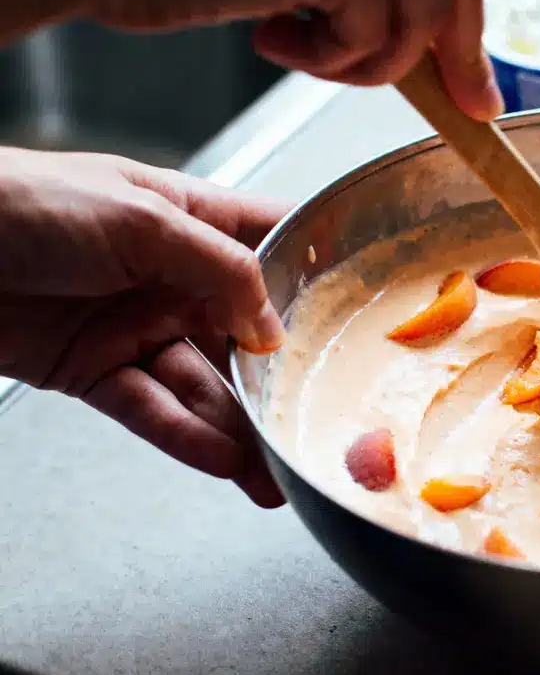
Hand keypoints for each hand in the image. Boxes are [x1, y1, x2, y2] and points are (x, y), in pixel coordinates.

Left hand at [0, 147, 289, 506]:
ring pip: (205, 387)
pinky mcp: (95, 371)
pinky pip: (153, 411)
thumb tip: (274, 328)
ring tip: (278, 472)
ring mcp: (136, 327)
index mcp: (191, 222)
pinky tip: (226, 463)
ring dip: (240, 431)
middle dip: (283, 382)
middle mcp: (174, 278)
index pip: (274, 246)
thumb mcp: (142, 219)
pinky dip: (188, 438)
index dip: (320, 275)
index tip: (370, 313)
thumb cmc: (27, 202)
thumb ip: (221, 270)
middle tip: (320, 423)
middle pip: (246, 337)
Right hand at [82, 0, 501, 119]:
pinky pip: (372, 37)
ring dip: (365, 57)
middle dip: (459, 54)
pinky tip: (269, 34)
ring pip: (415, 19)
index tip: (477, 72)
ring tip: (302, 46)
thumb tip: (444, 49)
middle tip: (466, 105)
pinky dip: (327, 60)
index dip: (470, 14)